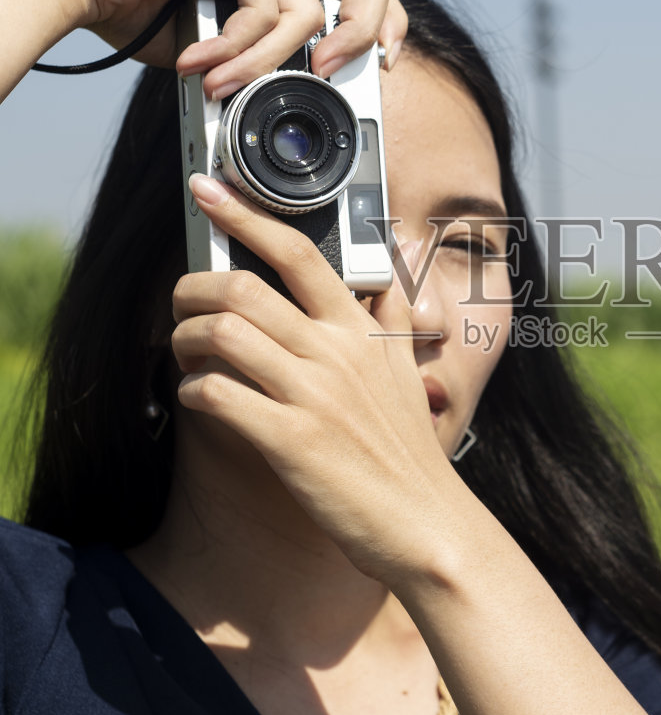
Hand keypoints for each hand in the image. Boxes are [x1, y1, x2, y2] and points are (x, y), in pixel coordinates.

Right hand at [20, 0, 406, 95]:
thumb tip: (314, 89)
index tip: (383, 68)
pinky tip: (201, 61)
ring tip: (220, 82)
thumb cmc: (147, 13)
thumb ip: (274, 56)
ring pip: (308, 13)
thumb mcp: (231, 47)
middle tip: (325, 74)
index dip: (386, 25)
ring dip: (263, 64)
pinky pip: (268, 10)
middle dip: (361, 35)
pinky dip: (237, 49)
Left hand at [170, 173, 463, 586]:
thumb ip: (390, 315)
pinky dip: (192, 390)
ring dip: (185, 339)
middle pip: (243, 288)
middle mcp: (337, 353)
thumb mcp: (407, 371)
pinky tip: (196, 397)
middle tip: (180, 300)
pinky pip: (218, 394)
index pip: (299, 251)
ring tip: (184, 352)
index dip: (246, 213)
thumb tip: (396, 262)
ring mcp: (313, 396)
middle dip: (192, 287)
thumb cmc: (407, 453)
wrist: (425, 524)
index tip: (209, 189)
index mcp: (361, 331)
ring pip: (222, 335)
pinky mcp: (291, 441)